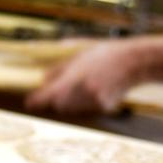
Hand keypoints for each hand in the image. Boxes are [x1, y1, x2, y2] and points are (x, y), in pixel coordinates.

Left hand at [25, 40, 142, 114]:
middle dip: (54, 98)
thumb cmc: (104, 53)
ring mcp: (96, 101)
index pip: (51, 94)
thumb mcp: (78, 53)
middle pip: (59, 104)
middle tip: (56, 88)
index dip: (38, 100)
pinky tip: (93, 89)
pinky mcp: (104, 107)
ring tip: (81, 84)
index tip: (29, 103)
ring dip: (68, 101)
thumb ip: (59, 68)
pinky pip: (85, 109)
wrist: (134, 62)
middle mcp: (85, 91)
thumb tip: (43, 80)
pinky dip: (82, 103)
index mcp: (77, 75)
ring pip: (71, 108)